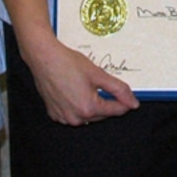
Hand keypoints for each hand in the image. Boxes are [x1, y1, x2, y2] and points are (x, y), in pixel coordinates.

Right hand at [23, 33, 138, 125]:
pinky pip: (73, 114)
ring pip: (87, 116)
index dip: (124, 102)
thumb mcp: (98, 74)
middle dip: (106, 102)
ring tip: (85, 86)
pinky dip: (77, 106)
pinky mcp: (54, 114)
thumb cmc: (67, 63)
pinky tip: (74, 91)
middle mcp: (76, 118)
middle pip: (102, 114)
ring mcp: (63, 117)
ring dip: (91, 105)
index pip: (116, 110)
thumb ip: (118, 89)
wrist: (44, 58)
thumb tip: (133, 102)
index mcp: (89, 108)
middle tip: (101, 85)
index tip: (129, 96)